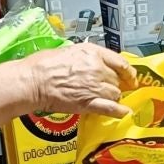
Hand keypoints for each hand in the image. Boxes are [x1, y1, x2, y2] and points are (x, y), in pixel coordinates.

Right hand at [19, 43, 136, 118]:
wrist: (33, 81)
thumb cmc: (43, 64)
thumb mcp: (69, 51)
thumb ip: (85, 56)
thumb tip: (92, 61)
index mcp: (93, 53)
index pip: (120, 62)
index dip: (128, 71)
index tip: (130, 76)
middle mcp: (97, 69)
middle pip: (117, 80)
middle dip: (116, 85)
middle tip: (111, 88)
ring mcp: (94, 87)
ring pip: (115, 94)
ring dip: (113, 97)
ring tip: (105, 99)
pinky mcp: (88, 103)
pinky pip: (110, 108)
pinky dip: (119, 111)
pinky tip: (123, 113)